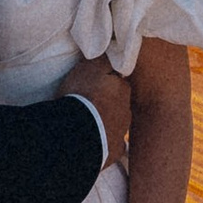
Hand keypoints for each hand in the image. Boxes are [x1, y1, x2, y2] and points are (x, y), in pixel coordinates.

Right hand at [60, 50, 131, 169]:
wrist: (76, 134)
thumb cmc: (83, 96)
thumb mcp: (90, 68)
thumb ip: (104, 59)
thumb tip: (115, 50)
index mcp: (122, 91)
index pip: (119, 83)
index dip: (107, 83)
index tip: (95, 85)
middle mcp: (126, 112)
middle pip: (118, 105)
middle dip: (108, 104)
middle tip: (90, 104)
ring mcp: (121, 134)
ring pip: (115, 125)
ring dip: (105, 123)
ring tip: (87, 124)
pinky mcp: (113, 153)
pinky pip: (111, 146)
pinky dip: (104, 143)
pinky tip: (92, 143)